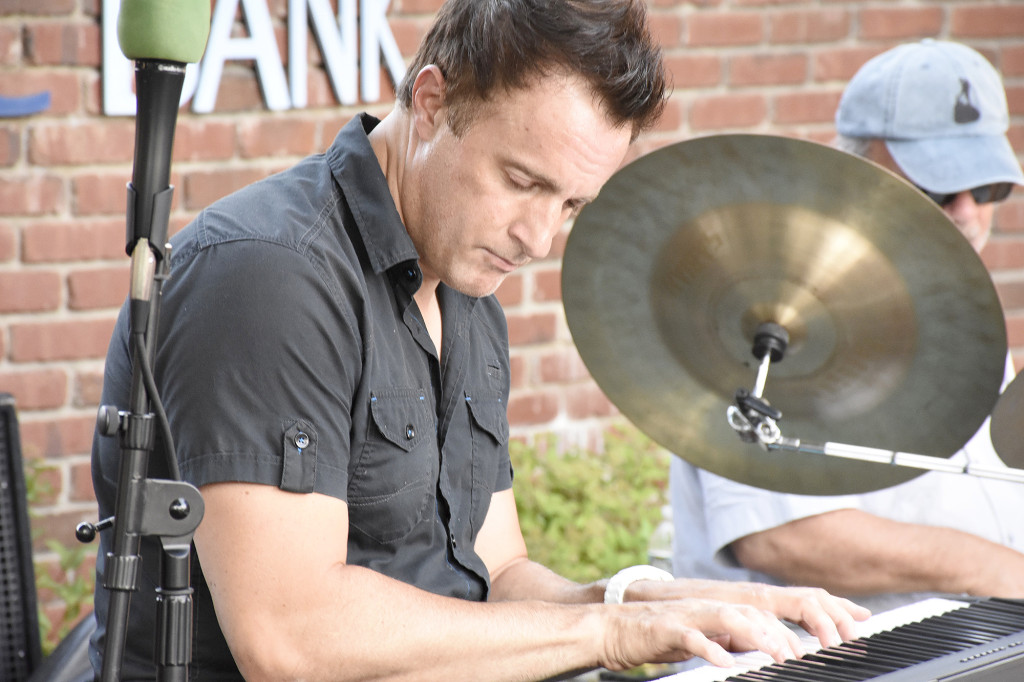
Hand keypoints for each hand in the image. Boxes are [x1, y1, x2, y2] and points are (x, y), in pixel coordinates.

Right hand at [598, 597, 805, 669]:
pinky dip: (709, 648)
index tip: (808, 649)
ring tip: (777, 655)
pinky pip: (691, 637)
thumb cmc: (656, 635)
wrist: (611, 628)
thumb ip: (728, 639)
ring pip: (727, 617)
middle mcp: (705, 607)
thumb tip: (761, 648)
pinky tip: (724, 662)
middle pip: (751, 612)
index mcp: (715, 609)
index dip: (785, 629)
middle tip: (801, 657)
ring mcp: (686, 616)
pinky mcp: (666, 629)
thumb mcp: (701, 636)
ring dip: (755, 634)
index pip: (759, 613)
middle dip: (780, 633)